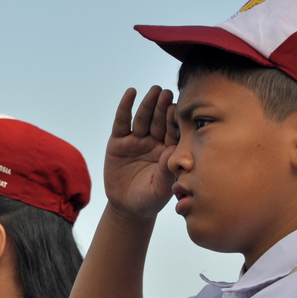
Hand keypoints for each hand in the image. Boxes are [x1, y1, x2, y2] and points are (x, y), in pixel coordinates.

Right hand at [104, 86, 178, 219]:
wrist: (127, 207)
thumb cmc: (149, 200)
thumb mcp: (160, 189)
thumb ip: (166, 171)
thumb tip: (171, 151)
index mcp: (169, 151)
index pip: (173, 132)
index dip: (174, 121)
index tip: (177, 109)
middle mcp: (154, 141)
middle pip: (159, 120)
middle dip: (162, 107)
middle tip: (166, 93)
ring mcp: (137, 140)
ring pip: (143, 118)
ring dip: (148, 103)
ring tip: (153, 90)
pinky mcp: (119, 141)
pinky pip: (122, 122)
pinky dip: (126, 107)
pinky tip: (131, 93)